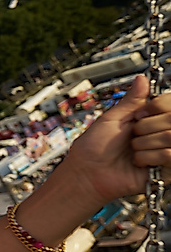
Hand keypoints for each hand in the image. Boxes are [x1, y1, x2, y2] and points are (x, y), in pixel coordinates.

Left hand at [55, 76, 170, 204]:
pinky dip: (147, 158)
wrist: (89, 173)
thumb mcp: (112, 118)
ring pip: (170, 137)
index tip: (139, 115)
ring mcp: (167, 151)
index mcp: (151, 119)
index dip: (155, 107)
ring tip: (132, 151)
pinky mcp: (168, 169)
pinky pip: (169, 155)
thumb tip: (142, 78)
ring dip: (143, 144)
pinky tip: (138, 162)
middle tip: (132, 136)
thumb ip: (131, 100)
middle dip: (145, 128)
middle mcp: (162, 133)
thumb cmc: (95, 147)